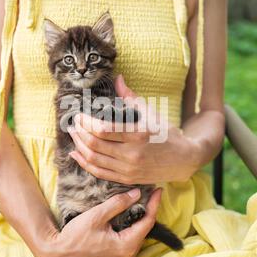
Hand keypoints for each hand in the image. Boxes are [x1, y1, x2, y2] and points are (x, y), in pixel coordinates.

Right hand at [36, 188, 161, 256]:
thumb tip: (136, 194)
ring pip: (136, 236)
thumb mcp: (97, 216)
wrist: (58, 256)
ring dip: (138, 220)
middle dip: (147, 211)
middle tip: (149, 194)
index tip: (158, 190)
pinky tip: (126, 218)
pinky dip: (130, 229)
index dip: (154, 204)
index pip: (148, 221)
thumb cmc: (75, 237)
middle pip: (144, 230)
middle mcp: (128, 256)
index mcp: (126, 246)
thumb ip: (118, 204)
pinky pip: (128, 242)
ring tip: (139, 203)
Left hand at [68, 75, 201, 184]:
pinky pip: (99, 172)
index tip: (79, 115)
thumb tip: (118, 78)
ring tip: (73, 135)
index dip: (85, 122)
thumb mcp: (150, 112)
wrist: (183, 160)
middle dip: (79, 132)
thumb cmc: (166, 133)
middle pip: (94, 144)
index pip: (102, 130)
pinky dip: (84, 163)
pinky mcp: (126, 178)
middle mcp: (132, 154)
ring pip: (93, 159)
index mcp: (138, 134)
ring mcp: (128, 169)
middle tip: (73, 123)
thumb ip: (130, 97)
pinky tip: (76, 154)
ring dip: (79, 146)